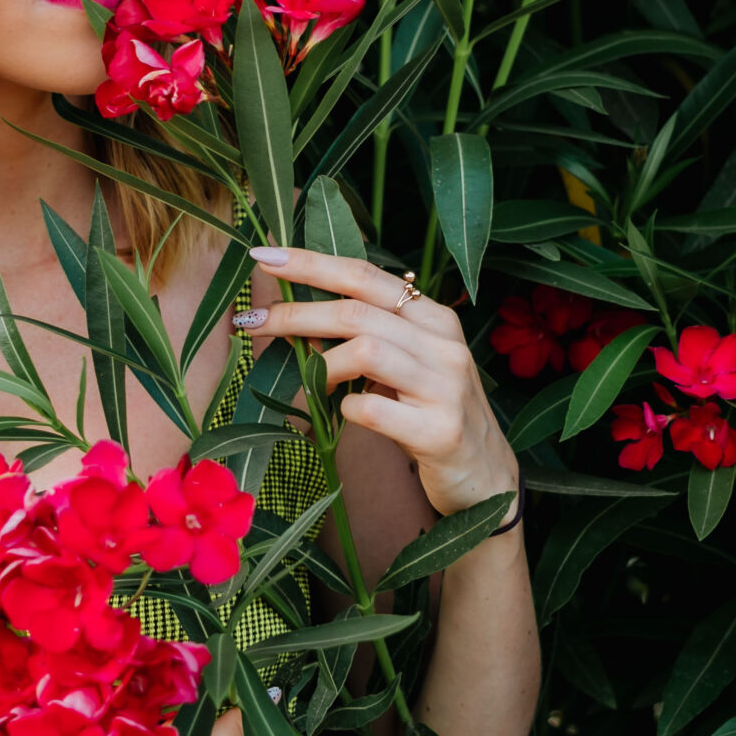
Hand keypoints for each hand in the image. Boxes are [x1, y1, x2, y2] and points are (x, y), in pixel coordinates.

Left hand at [238, 246, 519, 518]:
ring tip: (312, 383)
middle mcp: (445, 344)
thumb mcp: (409, 367)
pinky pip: (372, 409)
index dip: (312, 262)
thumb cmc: (433, 416)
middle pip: (356, 311)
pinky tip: (348, 415)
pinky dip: (347, 409)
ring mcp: (446, 387)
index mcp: (435, 319)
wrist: (485, 479)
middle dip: (295, 313)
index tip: (263, 257)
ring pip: (366, 350)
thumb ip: (369, 338)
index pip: (366, 275)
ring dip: (322, 364)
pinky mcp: (440, 431)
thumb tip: (297, 321)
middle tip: (250, 321)